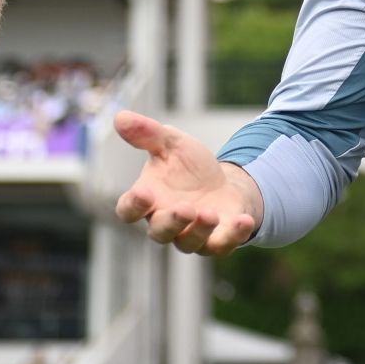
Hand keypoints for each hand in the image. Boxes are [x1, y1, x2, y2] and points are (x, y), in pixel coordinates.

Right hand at [113, 110, 261, 255]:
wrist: (223, 183)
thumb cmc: (189, 167)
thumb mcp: (171, 143)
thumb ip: (147, 134)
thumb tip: (121, 116)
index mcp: (148, 201)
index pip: (128, 210)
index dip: (133, 205)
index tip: (143, 193)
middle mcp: (166, 224)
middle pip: (159, 233)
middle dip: (172, 222)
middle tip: (185, 207)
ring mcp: (191, 236)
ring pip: (188, 244)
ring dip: (199, 230)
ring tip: (210, 213)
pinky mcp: (217, 241)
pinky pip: (221, 247)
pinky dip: (233, 236)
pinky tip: (243, 221)